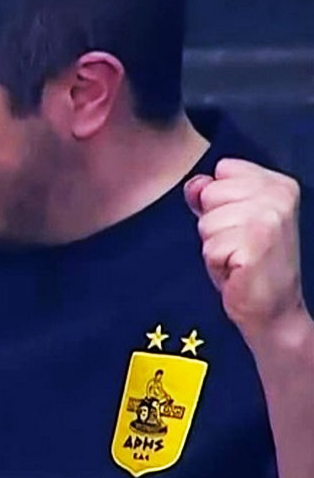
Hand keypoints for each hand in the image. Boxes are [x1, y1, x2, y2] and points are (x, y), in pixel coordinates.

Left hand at [185, 158, 307, 338]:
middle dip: (213, 222)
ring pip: (206, 221)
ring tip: (236, 257)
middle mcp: (279, 197)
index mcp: (280, 185)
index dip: (219, 200)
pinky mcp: (256, 245)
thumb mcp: (229, 220)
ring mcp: (270, 220)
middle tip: (236, 244)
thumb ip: (210, 195)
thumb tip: (196, 183)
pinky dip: (215, 262)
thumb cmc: (249, 263)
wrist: (273, 309)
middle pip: (210, 192)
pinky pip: (209, 246)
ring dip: (213, 244)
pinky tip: (236, 270)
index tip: (240, 224)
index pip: (223, 168)